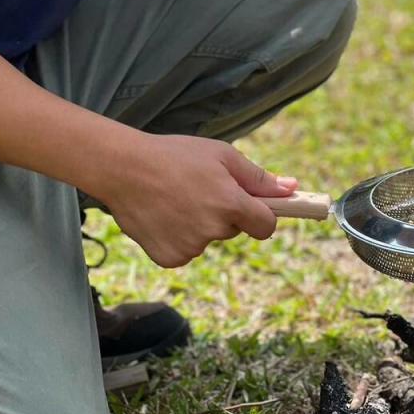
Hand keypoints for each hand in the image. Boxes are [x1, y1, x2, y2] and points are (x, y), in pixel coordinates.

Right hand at [98, 134, 295, 267]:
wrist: (121, 167)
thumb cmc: (174, 155)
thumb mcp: (222, 156)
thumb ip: (259, 178)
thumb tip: (293, 188)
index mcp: (231, 204)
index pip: (266, 227)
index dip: (262, 217)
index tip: (251, 207)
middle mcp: (213, 230)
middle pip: (233, 230)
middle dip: (223, 214)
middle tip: (198, 190)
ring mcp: (190, 247)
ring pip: (207, 240)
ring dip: (198, 226)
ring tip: (175, 199)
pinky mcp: (170, 258)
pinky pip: (185, 251)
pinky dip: (177, 237)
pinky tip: (162, 216)